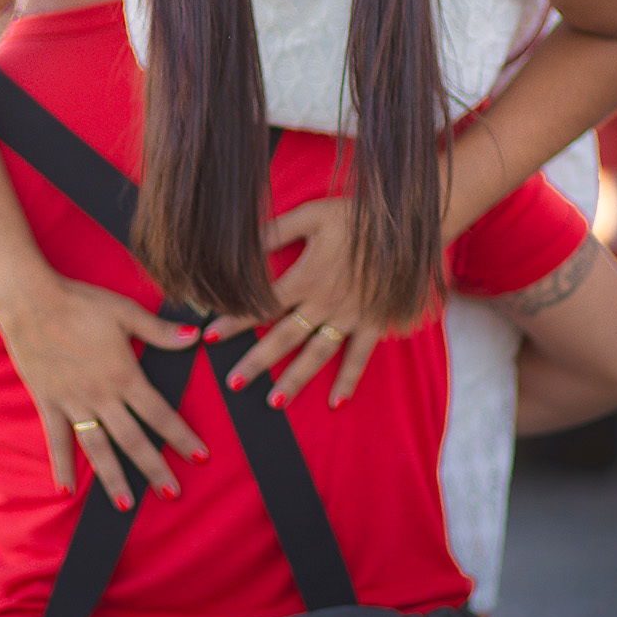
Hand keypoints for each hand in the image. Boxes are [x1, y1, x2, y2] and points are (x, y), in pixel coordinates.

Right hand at [0, 274, 206, 507]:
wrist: (32, 302)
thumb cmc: (81, 303)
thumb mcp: (125, 312)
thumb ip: (160, 331)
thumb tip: (196, 337)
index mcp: (124, 376)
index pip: (160, 413)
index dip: (181, 436)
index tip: (199, 457)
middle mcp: (101, 397)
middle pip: (133, 439)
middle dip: (154, 468)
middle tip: (172, 493)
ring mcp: (73, 403)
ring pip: (98, 448)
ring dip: (113, 478)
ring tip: (125, 505)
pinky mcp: (48, 403)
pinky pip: (57, 440)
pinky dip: (61, 465)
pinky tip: (65, 489)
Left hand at [204, 198, 380, 408]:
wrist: (406, 225)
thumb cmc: (355, 217)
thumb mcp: (311, 215)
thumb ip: (276, 232)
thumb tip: (242, 247)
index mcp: (305, 277)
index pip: (261, 305)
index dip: (234, 320)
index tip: (209, 335)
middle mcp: (324, 303)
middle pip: (283, 338)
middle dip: (256, 361)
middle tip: (233, 382)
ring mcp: (349, 317)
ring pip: (316, 355)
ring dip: (295, 380)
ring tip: (273, 402)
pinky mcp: (373, 323)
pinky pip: (359, 356)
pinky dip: (349, 380)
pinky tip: (337, 402)